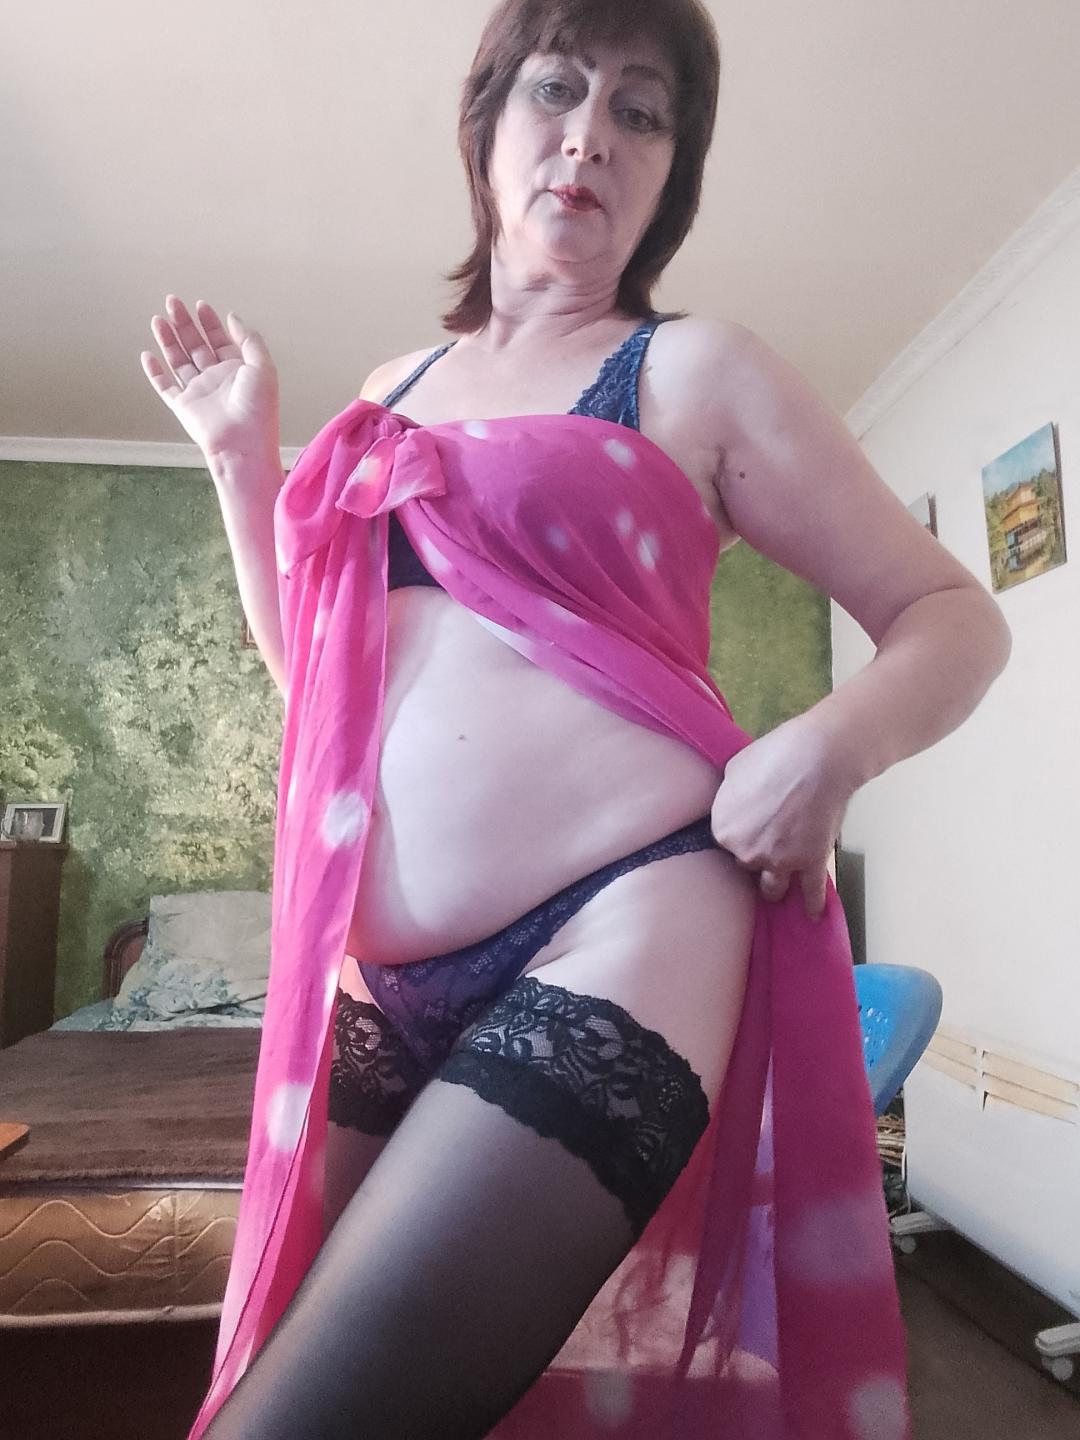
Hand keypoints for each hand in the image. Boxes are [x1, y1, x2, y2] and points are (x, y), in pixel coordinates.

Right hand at [140, 295, 280, 462]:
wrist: (243, 443)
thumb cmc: (258, 409)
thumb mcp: (263, 366)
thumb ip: (248, 339)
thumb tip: (233, 317)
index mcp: (237, 371)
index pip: (221, 341)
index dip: (211, 323)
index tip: (201, 306)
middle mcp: (217, 379)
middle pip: (197, 346)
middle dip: (185, 323)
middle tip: (173, 302)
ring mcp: (199, 392)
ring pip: (179, 360)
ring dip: (168, 340)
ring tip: (159, 319)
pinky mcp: (183, 405)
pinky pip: (164, 386)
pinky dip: (154, 372)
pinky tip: (147, 355)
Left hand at [709, 712, 854, 919]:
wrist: (816, 759)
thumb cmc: (773, 755)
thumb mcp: (735, 769)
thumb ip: (730, 796)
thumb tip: (735, 803)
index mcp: (723, 828)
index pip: (725, 842)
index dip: (740, 834)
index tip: (750, 829)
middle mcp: (746, 852)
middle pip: (747, 863)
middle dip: (757, 855)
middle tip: (770, 843)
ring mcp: (779, 862)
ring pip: (772, 886)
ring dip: (775, 886)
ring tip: (779, 889)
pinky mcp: (810, 864)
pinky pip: (810, 892)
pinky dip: (812, 904)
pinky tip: (812, 914)